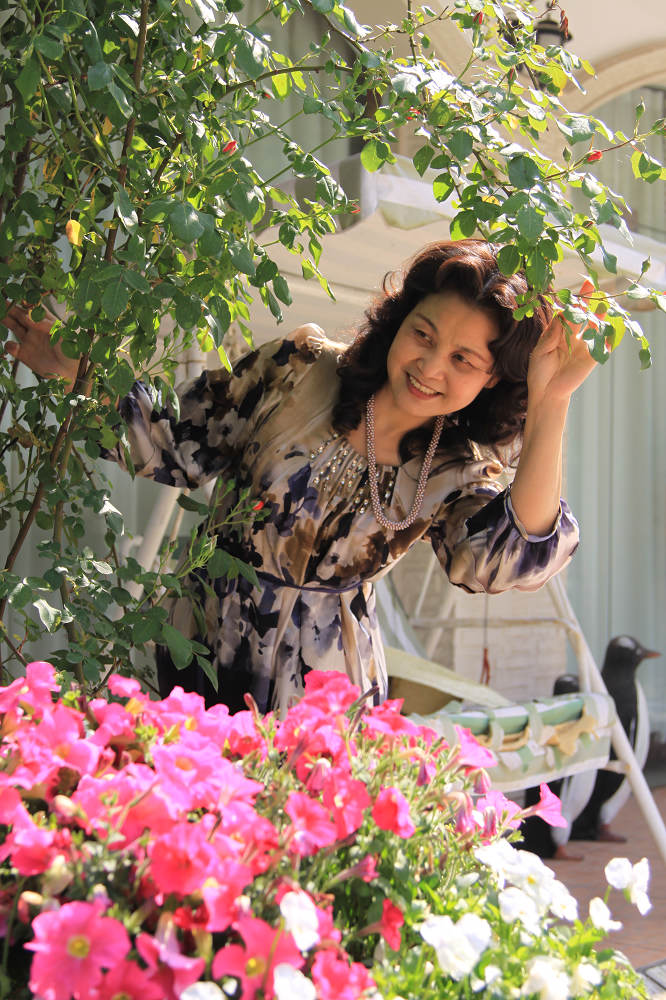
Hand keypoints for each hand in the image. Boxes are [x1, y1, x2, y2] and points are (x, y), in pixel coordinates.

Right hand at [2, 304, 79, 388]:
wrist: (71, 374)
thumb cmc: (72, 352)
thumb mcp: (62, 335)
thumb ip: (46, 325)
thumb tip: (28, 317)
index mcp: (47, 321)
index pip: (33, 307)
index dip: (24, 301)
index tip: (17, 296)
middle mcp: (35, 328)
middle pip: (19, 314)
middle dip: (10, 307)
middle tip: (1, 301)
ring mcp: (29, 340)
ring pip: (13, 326)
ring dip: (5, 320)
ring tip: (0, 315)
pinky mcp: (24, 354)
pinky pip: (12, 347)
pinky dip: (9, 346)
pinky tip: (13, 346)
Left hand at [527, 280, 598, 407]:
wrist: (546, 393)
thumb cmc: (540, 371)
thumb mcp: (541, 350)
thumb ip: (551, 334)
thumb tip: (560, 314)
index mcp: (559, 332)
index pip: (567, 312)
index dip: (573, 299)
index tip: (575, 285)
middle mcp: (573, 336)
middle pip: (582, 314)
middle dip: (587, 299)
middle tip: (590, 283)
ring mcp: (584, 346)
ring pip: (594, 326)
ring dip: (598, 314)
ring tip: (601, 302)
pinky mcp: (591, 358)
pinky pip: (601, 345)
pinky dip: (606, 337)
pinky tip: (608, 327)